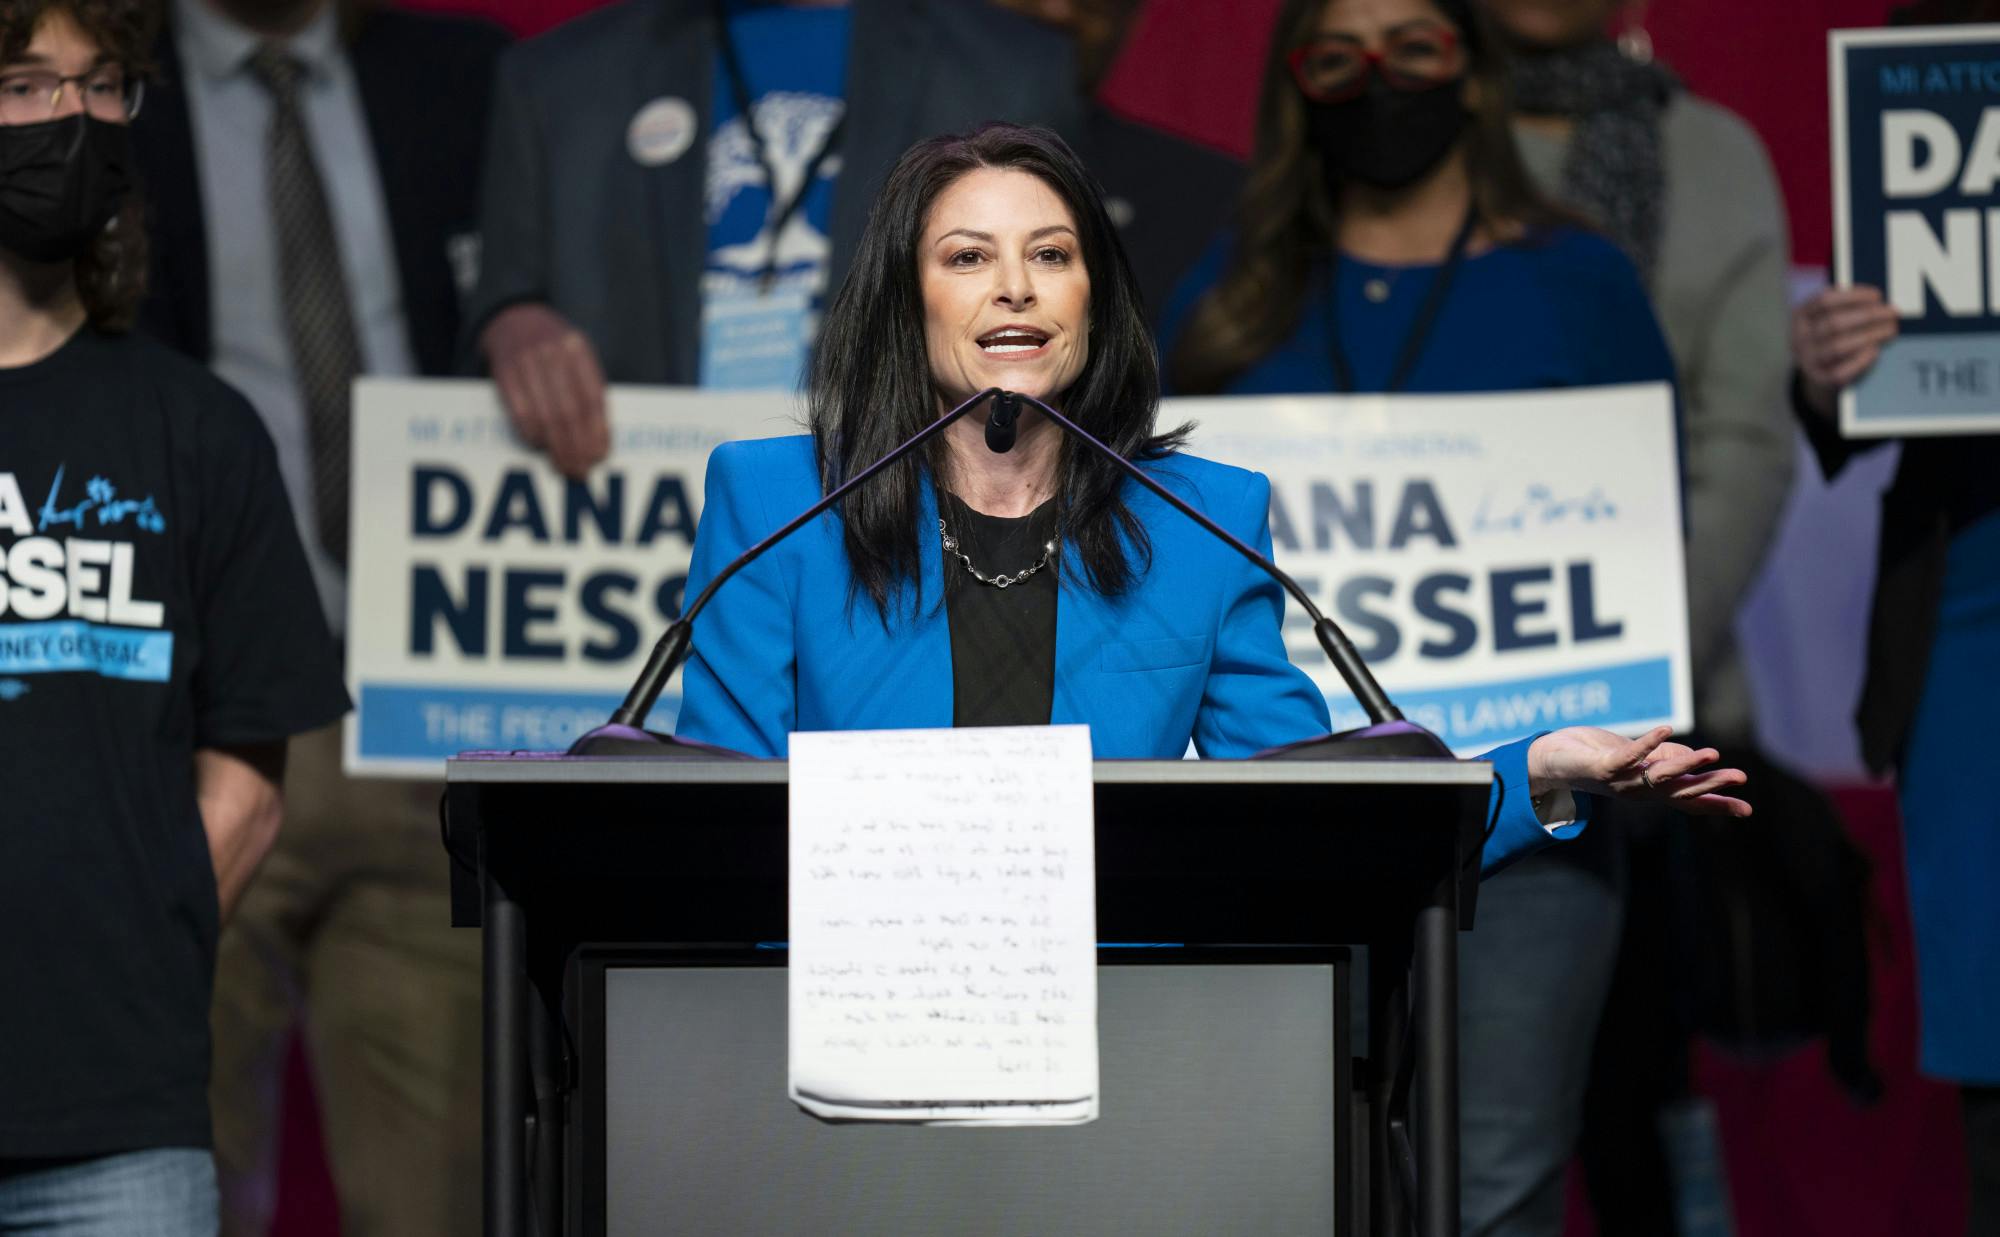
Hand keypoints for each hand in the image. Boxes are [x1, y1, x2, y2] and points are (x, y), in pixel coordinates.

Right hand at [482, 302, 609, 478]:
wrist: (513, 318)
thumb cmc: (554, 346)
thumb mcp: (577, 354)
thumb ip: (588, 387)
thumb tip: (598, 438)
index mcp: (578, 348)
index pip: (592, 397)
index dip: (598, 431)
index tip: (601, 456)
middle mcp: (552, 353)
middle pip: (569, 411)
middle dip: (577, 446)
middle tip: (583, 470)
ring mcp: (525, 361)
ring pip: (545, 415)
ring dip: (556, 447)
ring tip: (566, 467)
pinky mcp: (503, 371)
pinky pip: (519, 411)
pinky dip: (531, 433)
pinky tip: (541, 447)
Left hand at [1527, 725, 1750, 817]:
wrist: (1550, 761)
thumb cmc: (1597, 756)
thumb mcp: (1639, 758)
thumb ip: (1666, 760)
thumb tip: (1694, 760)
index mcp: (1651, 790)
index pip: (1689, 800)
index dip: (1716, 804)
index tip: (1747, 810)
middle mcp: (1639, 790)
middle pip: (1681, 791)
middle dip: (1710, 785)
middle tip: (1739, 778)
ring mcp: (1621, 781)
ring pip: (1659, 776)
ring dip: (1686, 765)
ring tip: (1712, 754)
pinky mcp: (1602, 766)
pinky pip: (1628, 756)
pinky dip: (1647, 744)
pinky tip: (1666, 729)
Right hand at [1791, 284, 1898, 419]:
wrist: (1817, 369)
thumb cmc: (1831, 336)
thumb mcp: (1828, 316)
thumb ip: (1847, 307)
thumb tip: (1879, 303)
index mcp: (1800, 316)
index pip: (1824, 301)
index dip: (1853, 296)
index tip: (1877, 296)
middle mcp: (1800, 338)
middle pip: (1834, 323)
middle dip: (1868, 315)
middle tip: (1892, 313)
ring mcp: (1808, 360)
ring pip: (1838, 346)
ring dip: (1870, 336)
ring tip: (1890, 329)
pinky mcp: (1820, 378)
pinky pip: (1842, 370)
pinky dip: (1861, 359)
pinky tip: (1875, 350)